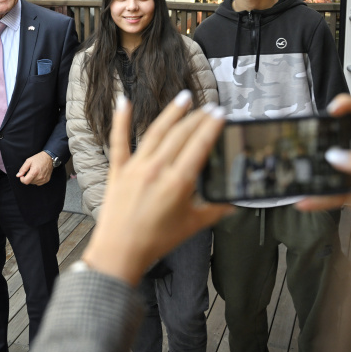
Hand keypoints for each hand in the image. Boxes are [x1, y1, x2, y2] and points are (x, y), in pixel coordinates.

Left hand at [16, 151, 53, 185]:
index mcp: (34, 172)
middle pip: (29, 182)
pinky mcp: (46, 180)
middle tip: (30, 171)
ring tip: (35, 172)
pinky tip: (38, 174)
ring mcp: (44, 179)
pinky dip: (37, 180)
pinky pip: (38, 183)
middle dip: (27, 178)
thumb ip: (22, 169)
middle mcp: (40, 177)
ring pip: (34, 183)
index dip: (22, 179)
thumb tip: (18, 175)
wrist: (49, 158)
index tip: (22, 175)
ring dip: (32, 179)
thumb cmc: (39, 158)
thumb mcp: (29, 161)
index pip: (26, 181)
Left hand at [81, 92, 233, 285]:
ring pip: (155, 132)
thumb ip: (215, 211)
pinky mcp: (118, 170)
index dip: (211, 127)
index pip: (199, 146)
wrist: (119, 252)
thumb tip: (233, 203)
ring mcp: (136, 168)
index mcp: (178, 182)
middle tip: (209, 108)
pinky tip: (124, 102)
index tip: (221, 114)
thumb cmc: (155, 241)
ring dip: (171, 113)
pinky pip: (119, 141)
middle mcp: (157, 170)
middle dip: (197, 118)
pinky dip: (120, 120)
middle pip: (180, 135)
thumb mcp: (192, 226)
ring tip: (183, 98)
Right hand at [296, 94, 350, 219]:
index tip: (333, 110)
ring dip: (313, 171)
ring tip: (299, 171)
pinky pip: (329, 193)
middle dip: (320, 137)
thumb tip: (336, 158)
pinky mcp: (350, 191)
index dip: (347, 105)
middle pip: (337, 138)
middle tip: (308, 139)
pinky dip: (317, 199)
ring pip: (328, 167)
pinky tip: (304, 200)